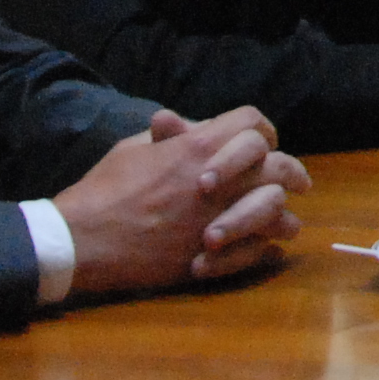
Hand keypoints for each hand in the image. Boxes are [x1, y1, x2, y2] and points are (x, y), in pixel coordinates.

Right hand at [53, 106, 309, 293]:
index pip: (254, 123)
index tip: (265, 144)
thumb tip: (194, 125)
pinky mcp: (211, 257)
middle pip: (280, 165)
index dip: (261, 130)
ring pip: (278, 211)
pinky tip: (263, 247)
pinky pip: (259, 250)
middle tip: (298, 182)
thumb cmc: (103, 190)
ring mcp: (217, 219)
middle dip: (290, 171)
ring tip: (283, 220)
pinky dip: (264, 248)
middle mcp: (218, 180)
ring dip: (281, 214)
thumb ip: (173, 135)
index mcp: (199, 146)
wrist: (80, 241)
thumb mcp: (134, 148)